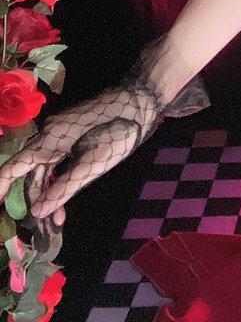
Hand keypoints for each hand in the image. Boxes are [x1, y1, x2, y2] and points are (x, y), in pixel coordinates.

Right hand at [0, 39, 209, 223]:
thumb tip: (36, 212)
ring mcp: (60, 132)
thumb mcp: (92, 165)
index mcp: (49, 140)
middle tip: (44, 228)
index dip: (1, 189)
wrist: (138, 101)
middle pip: (30, 172)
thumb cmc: (117, 131)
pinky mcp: (71, 132)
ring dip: (48, 193)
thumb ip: (63, 188)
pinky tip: (65, 198)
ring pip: (44, 168)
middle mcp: (49, 134)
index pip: (12, 168)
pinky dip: (58, 179)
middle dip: (34, 200)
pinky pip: (56, 159)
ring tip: (58, 221)